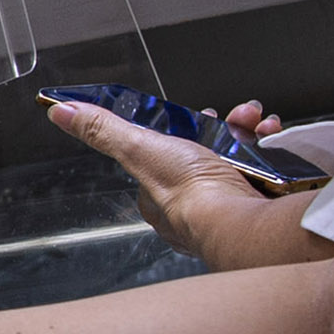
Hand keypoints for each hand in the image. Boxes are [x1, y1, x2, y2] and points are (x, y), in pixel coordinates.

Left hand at [45, 97, 333, 270]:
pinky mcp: (259, 206)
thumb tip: (61, 113)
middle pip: (208, 152)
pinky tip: (273, 137)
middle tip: (238, 116)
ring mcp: (228, 207)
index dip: (185, 128)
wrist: (242, 221)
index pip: (167, 152)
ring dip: (249, 133)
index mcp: (160, 194)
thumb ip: (102, 130)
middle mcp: (194, 204)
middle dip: (226, 127)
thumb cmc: (189, 192)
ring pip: (239, 158)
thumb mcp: (138, 148)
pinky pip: (267, 171)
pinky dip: (272, 149)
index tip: (202, 113)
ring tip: (257, 123)